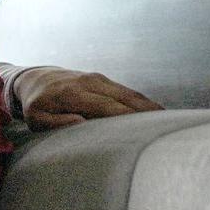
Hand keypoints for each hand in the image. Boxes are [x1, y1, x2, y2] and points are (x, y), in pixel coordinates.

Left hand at [15, 67, 162, 129]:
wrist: (35, 78)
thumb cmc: (37, 105)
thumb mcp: (37, 118)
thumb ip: (56, 122)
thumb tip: (80, 122)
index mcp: (73, 94)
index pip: (107, 107)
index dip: (129, 118)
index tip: (147, 131)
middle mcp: (89, 82)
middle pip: (125, 98)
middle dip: (147, 113)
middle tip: (171, 129)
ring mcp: (99, 78)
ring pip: (130, 93)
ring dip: (150, 107)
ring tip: (174, 122)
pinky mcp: (104, 79)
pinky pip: (127, 91)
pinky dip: (143, 102)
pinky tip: (158, 115)